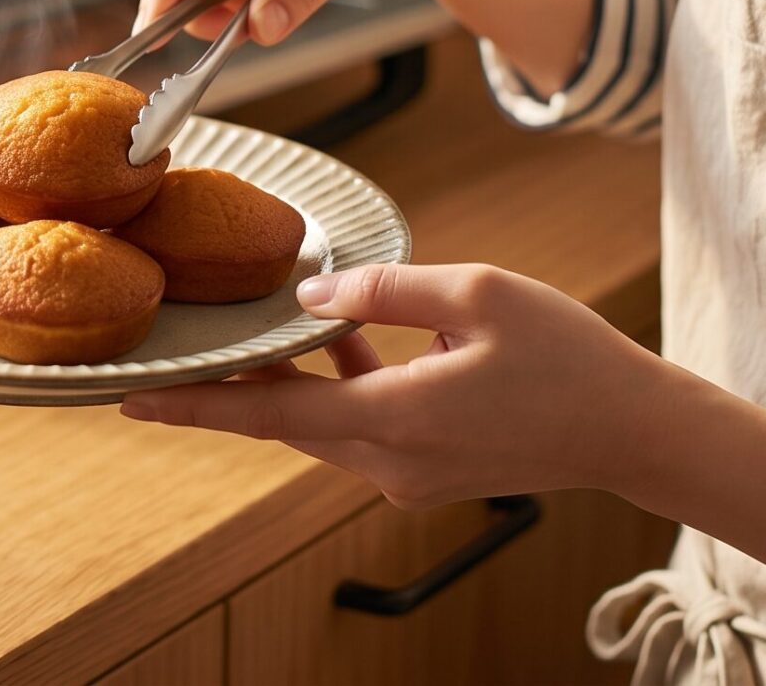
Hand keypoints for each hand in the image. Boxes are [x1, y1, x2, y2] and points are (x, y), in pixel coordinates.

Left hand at [116, 262, 672, 508]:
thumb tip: (313, 298)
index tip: (129, 399)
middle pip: (283, 421)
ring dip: (290, 380)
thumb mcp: (477, 293)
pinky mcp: (428, 473)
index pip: (267, 412)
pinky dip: (339, 387)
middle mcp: (390, 461)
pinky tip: (339, 341)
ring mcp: (408, 475)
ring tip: (250, 333)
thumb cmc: (569, 357)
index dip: (194, 405)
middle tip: (168, 356)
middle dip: (226, 389)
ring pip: (321, 423)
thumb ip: (384, 290)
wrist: (636, 431)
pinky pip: (360, 426)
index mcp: (394, 419)